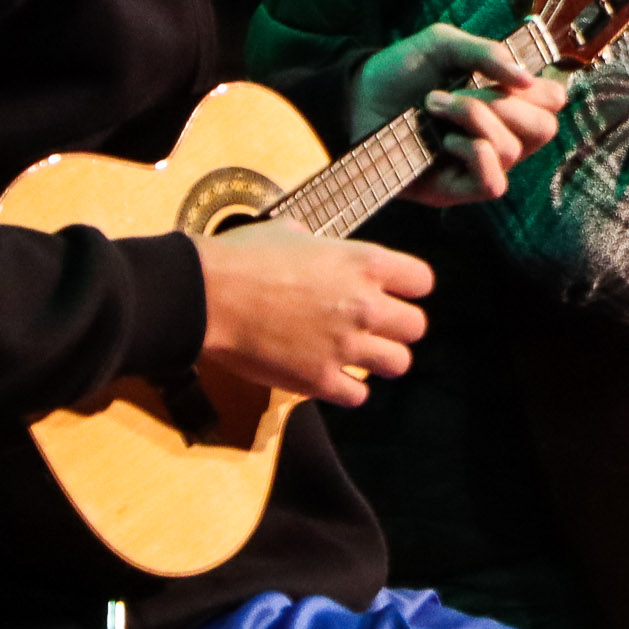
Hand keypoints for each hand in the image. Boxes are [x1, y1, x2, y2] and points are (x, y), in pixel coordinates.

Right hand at [195, 223, 433, 406]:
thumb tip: (313, 244)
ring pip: (398, 364)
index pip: (422, 281)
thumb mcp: (289, 233)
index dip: (408, 288)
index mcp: (364, 263)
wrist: (205, 296)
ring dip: (379, 360)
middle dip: (397, 328)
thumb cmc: (242, 258)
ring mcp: (346, 345)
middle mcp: (365, 305)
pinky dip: (348, 390)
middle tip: (373, 328)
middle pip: (417, 327)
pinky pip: (359, 395)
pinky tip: (331, 377)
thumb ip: (317, 243)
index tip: (393, 293)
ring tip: (356, 355)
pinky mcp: (320, 379)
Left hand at [354, 23, 569, 204]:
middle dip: (508, 105)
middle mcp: (500, 134)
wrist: (353, 99)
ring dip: (475, 119)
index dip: (539, 88)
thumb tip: (526, 80)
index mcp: (505, 100)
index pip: (552, 101)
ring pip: (513, 150)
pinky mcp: (457, 190)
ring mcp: (479, 164)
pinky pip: (493, 183)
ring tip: (434, 104)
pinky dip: (475, 154)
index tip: (506, 75)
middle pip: (545, 128)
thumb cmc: (398, 71)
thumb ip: (487, 53)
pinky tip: (446, 140)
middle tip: (468, 91)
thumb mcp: (442, 45)